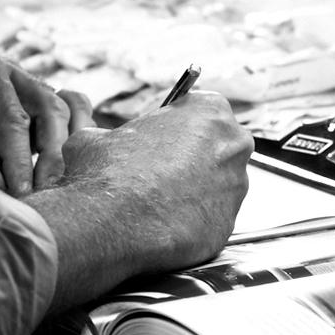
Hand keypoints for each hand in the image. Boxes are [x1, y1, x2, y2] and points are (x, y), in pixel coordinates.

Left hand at [0, 49, 94, 197]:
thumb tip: (2, 182)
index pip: (10, 114)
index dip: (19, 156)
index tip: (19, 192)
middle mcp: (10, 74)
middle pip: (48, 108)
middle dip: (49, 153)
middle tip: (39, 193)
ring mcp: (28, 91)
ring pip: (66, 111)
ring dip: (66, 147)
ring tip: (53, 184)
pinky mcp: (39, 112)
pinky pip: (75, 113)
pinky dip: (78, 136)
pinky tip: (67, 166)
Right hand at [31, 90, 253, 309]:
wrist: (113, 221)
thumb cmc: (108, 171)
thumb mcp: (97, 136)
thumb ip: (114, 134)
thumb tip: (102, 143)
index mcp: (211, 111)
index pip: (202, 110)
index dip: (178, 125)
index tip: (162, 138)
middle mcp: (233, 145)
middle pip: (216, 148)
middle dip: (193, 158)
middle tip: (160, 172)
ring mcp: (236, 187)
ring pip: (217, 186)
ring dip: (194, 192)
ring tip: (159, 202)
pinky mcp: (228, 224)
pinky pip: (211, 219)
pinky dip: (192, 222)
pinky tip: (165, 224)